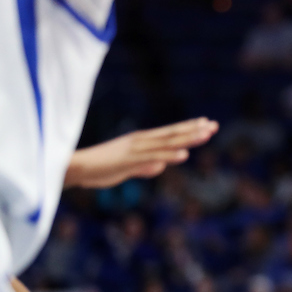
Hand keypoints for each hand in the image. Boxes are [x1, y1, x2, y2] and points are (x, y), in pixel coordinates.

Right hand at [65, 117, 217, 188]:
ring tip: (206, 135)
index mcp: (141, 141)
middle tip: (214, 125)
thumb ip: (145, 167)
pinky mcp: (130, 160)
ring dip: (187, 138)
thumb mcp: (128, 168)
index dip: (188, 127)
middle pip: (172, 134)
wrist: (76, 168)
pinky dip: (170, 155)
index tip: (206, 122)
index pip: (169, 132)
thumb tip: (159, 166)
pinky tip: (184, 155)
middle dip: (194, 129)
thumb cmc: (100, 167)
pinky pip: (153, 157)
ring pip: (167, 143)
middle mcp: (141, 141)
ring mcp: (136, 149)